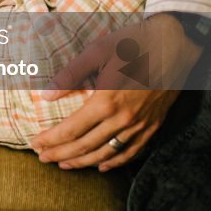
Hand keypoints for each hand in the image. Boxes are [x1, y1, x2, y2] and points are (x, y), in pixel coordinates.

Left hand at [29, 14, 201, 171]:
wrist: (175, 44)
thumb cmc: (133, 44)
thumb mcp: (97, 52)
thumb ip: (70, 75)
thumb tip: (45, 95)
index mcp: (106, 101)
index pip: (71, 129)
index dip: (51, 140)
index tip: (35, 145)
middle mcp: (123, 118)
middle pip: (86, 145)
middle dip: (61, 154)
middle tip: (43, 158)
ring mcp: (140, 125)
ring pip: (107, 153)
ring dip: (84, 162)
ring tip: (64, 165)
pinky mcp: (153, 125)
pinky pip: (132, 151)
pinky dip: (115, 162)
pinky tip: (102, 166)